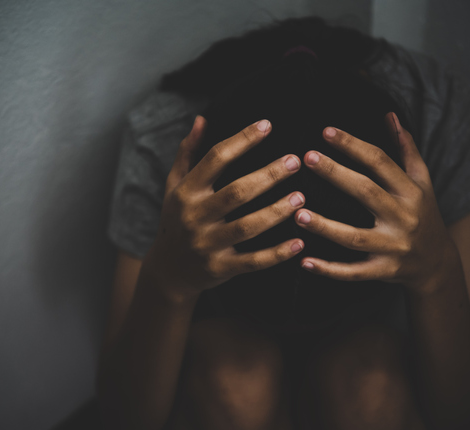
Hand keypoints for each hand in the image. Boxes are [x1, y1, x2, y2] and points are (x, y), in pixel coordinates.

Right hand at [144, 116, 305, 298]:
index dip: (242, 140)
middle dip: (268, 176)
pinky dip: (277, 253)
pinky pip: (253, 261)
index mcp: (186, 192)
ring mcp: (207, 245)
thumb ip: (188, 153)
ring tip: (301, 198)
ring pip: (247, 227)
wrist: (168, 270)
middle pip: (236, 193)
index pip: (215, 160)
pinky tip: (299, 242)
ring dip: (276, 212)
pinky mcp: (220, 268)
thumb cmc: (176, 220)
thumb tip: (202, 120)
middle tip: (294, 161)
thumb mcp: (174, 186)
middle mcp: (194, 217)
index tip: (267, 125)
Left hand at [294, 112, 457, 293]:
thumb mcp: (421, 182)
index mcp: (410, 192)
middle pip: (366, 193)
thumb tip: (390, 115)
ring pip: (355, 238)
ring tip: (298, 214)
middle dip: (336, 175)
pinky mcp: (383, 272)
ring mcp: (393, 247)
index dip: (353, 146)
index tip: (326, 132)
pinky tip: (304, 261)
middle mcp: (403, 218)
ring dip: (326, 227)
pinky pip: (353, 272)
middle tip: (307, 158)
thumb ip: (406, 149)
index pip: (380, 162)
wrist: (437, 264)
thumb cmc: (423, 215)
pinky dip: (329, 269)